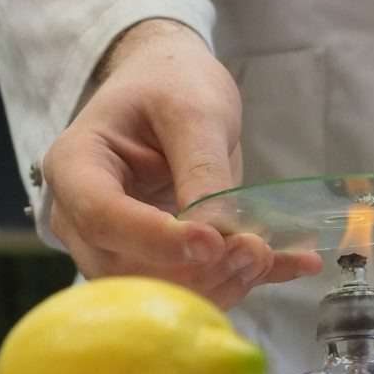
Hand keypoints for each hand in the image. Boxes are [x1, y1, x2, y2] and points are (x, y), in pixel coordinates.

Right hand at [43, 19, 320, 307]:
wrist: (172, 85)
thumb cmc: (172, 83)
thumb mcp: (193, 111)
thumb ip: (202, 168)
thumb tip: (217, 234)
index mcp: (77, 166)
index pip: (102, 216)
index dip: (156, 239)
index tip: (211, 243)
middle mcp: (84, 216)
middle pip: (125, 267)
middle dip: (194, 271)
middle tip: (255, 251)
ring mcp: (118, 242)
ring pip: (158, 290)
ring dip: (219, 284)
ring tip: (270, 256)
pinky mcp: (159, 256)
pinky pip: (196, 282)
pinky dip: (245, 279)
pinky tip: (296, 265)